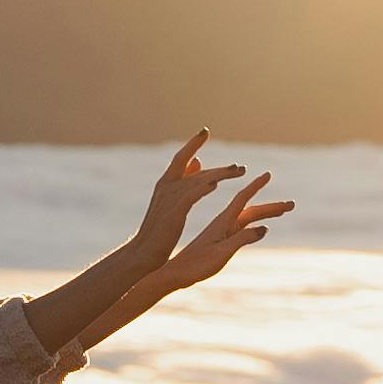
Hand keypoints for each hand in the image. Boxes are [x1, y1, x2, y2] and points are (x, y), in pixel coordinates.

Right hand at [133, 129, 253, 266]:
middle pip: (192, 166)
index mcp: (165, 183)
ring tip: (238, 172)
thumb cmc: (159, 229)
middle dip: (217, 166)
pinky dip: (203, 187)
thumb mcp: (170, 202)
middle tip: (239, 167)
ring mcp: (169, 197)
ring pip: (198, 179)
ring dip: (219, 174)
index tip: (204, 132)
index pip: (180, 157)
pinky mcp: (174, 211)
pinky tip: (215, 184)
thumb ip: (183, 181)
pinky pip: (191, 195)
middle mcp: (166, 186)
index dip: (192, 144)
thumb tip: (198, 163)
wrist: (143, 251)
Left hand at [141, 165, 292, 298]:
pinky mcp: (220, 241)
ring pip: (248, 219)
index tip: (268, 174)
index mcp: (223, 223)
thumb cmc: (197, 265)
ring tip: (283, 212)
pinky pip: (242, 228)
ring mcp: (223, 232)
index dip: (255, 186)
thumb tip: (264, 228)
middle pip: (251, 210)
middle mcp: (224, 224)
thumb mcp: (222, 252)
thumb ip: (242, 239)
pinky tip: (260, 227)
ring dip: (266, 215)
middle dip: (272, 207)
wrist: (177, 273)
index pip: (242, 199)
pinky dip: (254, 224)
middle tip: (292, 204)